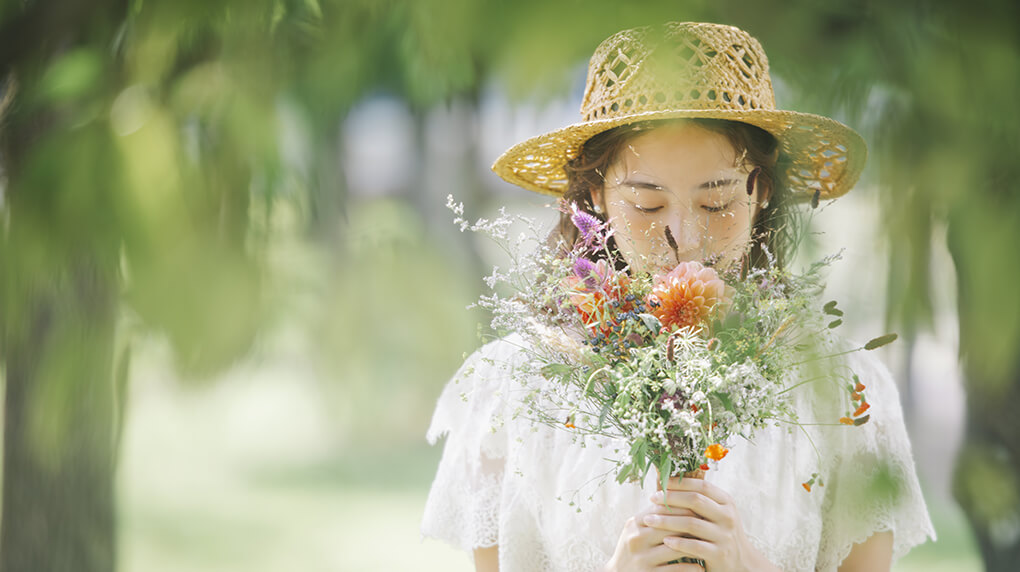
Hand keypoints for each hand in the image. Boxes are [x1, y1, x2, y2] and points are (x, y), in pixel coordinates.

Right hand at [603, 501, 706, 570]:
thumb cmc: (634, 549)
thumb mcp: (637, 529)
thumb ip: (655, 515)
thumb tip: (681, 494)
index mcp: (634, 524)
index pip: (662, 509)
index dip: (684, 506)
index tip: (703, 507)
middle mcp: (636, 539)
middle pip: (670, 526)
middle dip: (692, 524)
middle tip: (710, 524)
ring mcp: (641, 558)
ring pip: (674, 548)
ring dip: (694, 547)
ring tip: (708, 545)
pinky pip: (675, 570)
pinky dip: (690, 568)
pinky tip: (700, 567)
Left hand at [642, 476, 780, 571]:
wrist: (741, 563)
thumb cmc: (720, 533)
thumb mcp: (716, 514)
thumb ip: (699, 500)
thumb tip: (668, 484)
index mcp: (726, 502)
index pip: (702, 486)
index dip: (680, 483)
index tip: (661, 484)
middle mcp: (727, 516)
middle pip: (695, 501)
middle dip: (671, 499)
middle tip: (652, 499)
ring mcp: (724, 536)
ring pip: (691, 524)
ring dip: (667, 521)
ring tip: (649, 520)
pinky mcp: (719, 554)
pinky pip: (695, 546)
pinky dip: (678, 543)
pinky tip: (664, 541)